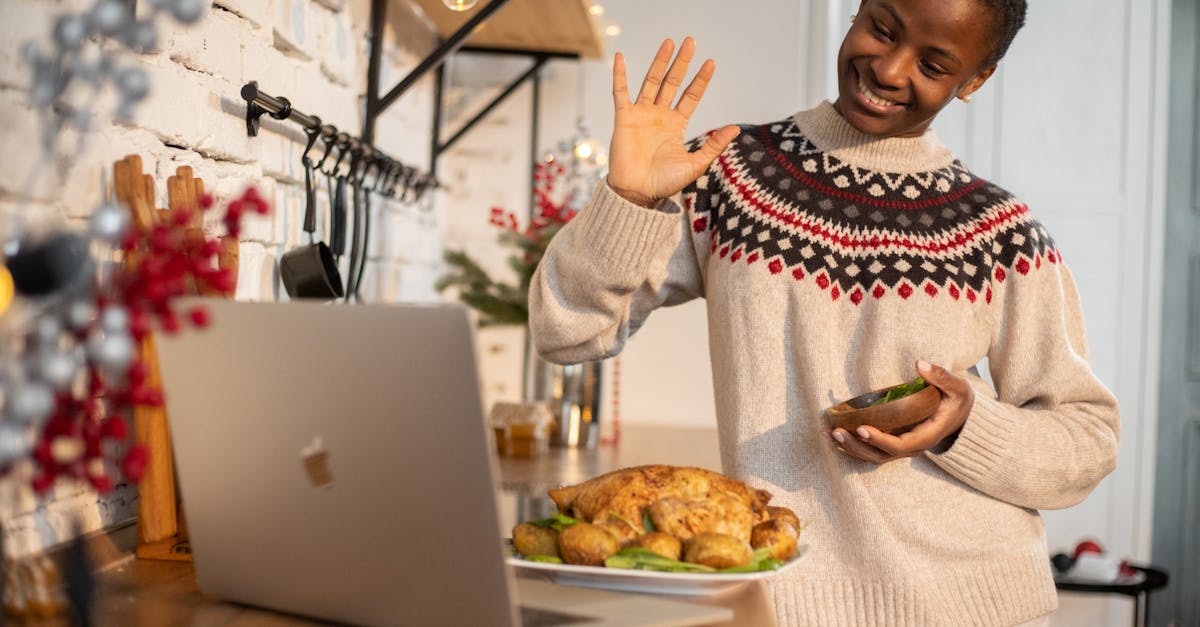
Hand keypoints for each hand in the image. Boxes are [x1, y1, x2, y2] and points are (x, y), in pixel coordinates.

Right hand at [607, 37, 740, 207]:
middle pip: (672, 82)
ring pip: (651, 82)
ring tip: (669, 42)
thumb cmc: (665, 183)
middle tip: (691, 41)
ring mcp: (641, 114)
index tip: (711, 63)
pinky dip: (619, 75)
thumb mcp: (695, 163)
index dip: (700, 80)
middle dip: (682, 63)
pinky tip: (620, 57)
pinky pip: (620, 92)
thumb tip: (736, 128)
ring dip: (660, 62)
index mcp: (676, 124)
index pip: (691, 96)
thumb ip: (714, 145)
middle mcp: (659, 115)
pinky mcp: (624, 118)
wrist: (638, 193)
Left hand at [827, 360, 974, 463]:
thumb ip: (941, 376)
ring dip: (850, 447)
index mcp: (927, 436)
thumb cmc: (957, 400)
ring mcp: (902, 448)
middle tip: (836, 432)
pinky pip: (871, 449)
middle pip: (881, 455)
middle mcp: (913, 447)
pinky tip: (832, 434)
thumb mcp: (957, 387)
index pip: (900, 445)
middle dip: (857, 445)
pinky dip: (852, 444)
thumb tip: (919, 364)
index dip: (880, 440)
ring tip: (827, 434)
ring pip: (873, 456)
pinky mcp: (893, 443)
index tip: (861, 428)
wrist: (962, 416)